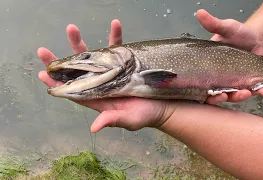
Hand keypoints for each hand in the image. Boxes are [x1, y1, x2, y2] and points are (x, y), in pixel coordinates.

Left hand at [37, 20, 175, 131]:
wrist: (162, 105)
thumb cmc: (144, 116)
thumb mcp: (128, 120)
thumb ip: (112, 120)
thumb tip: (94, 127)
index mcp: (97, 98)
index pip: (72, 90)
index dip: (56, 83)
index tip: (42, 72)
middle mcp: (100, 84)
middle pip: (75, 71)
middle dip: (60, 60)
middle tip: (43, 50)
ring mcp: (111, 72)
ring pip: (92, 56)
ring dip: (81, 43)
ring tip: (71, 27)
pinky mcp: (124, 64)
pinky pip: (117, 48)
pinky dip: (115, 36)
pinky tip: (116, 24)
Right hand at [196, 9, 262, 104]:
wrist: (259, 38)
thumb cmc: (239, 33)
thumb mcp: (227, 27)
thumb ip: (213, 24)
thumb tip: (199, 13)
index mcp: (208, 67)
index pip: (201, 83)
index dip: (203, 90)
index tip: (208, 91)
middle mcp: (218, 78)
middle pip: (215, 94)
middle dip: (220, 98)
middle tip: (226, 95)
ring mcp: (233, 83)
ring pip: (232, 96)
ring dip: (239, 97)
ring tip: (247, 93)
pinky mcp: (247, 84)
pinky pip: (250, 92)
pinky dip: (257, 93)